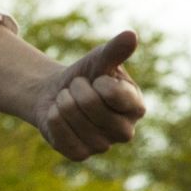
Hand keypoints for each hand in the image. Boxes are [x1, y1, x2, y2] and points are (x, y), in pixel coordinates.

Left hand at [35, 31, 144, 160]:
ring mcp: (103, 146)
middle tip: (78, 88)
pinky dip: (53, 118)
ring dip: (63, 101)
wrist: (58, 93)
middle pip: (91, 105)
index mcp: (136, 107)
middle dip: (76, 89)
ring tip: (69, 100)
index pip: (113, 93)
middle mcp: (125, 131)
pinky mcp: (81, 155)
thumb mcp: (100, 59)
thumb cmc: (86, 75)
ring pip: (72, 118)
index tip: (97, 79)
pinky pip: (60, 136)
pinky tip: (59, 115)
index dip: (97, 80)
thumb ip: (115, 50)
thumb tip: (131, 35)